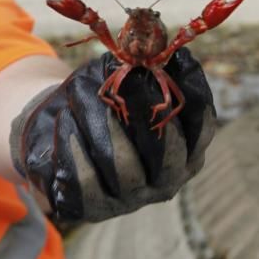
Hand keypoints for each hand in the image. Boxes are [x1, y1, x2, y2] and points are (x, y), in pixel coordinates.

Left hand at [9, 47, 216, 221]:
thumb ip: (143, 69)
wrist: (56, 134)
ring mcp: (133, 198)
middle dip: (146, 112)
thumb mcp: (122, 79)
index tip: (176, 62)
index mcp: (186, 148)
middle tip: (129, 82)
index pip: (202, 126)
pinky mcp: (96, 209)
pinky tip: (65, 124)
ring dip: (101, 126)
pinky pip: (87, 182)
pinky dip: (75, 149)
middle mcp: (167, 179)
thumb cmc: (99, 101)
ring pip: (124, 167)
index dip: (192, 93)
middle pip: (168, 153)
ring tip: (79, 94)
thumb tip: (161, 50)